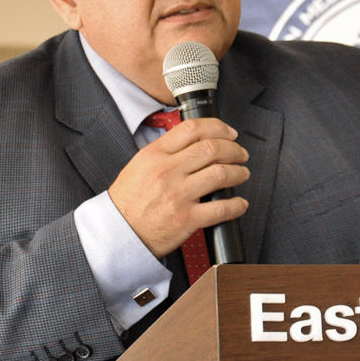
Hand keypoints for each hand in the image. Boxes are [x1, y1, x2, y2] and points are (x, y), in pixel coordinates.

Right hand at [107, 117, 249, 255]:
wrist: (117, 232)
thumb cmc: (128, 201)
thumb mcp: (139, 165)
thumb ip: (165, 151)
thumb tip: (194, 142)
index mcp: (155, 155)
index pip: (192, 129)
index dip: (218, 127)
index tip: (228, 133)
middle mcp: (167, 171)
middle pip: (212, 148)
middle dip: (234, 149)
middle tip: (240, 153)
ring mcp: (178, 195)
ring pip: (220, 174)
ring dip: (239, 172)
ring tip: (242, 173)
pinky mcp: (186, 219)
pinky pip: (220, 209)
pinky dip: (236, 205)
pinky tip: (240, 203)